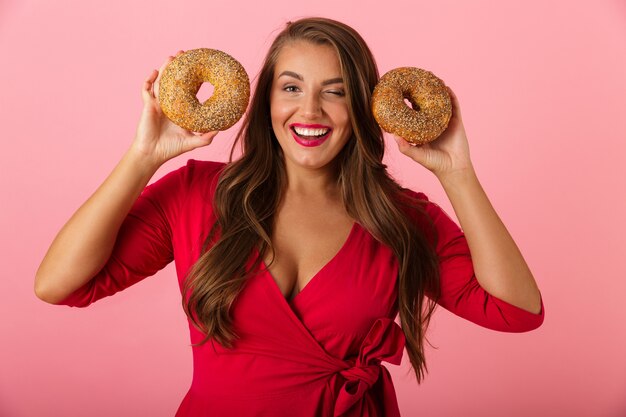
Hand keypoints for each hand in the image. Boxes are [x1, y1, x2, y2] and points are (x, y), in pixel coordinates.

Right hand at [131, 50, 217, 166]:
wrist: (153, 154)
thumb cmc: (171, 148)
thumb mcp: (193, 142)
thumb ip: (206, 137)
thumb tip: (220, 129)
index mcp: (181, 109)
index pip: (190, 90)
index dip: (195, 79)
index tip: (202, 68)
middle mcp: (170, 104)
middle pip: (175, 81)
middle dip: (179, 67)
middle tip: (185, 54)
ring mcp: (158, 103)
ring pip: (162, 81)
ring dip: (165, 68)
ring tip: (172, 57)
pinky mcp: (148, 106)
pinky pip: (146, 90)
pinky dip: (148, 80)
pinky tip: (154, 72)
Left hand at [393, 86, 473, 180]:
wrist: (454, 169)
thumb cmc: (434, 164)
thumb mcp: (416, 155)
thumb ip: (405, 147)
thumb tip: (393, 136)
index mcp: (422, 129)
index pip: (412, 112)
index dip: (406, 101)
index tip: (399, 91)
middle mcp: (433, 123)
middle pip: (426, 103)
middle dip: (421, 90)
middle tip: (414, 78)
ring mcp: (445, 121)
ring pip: (440, 102)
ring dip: (436, 89)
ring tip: (431, 77)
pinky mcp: (456, 121)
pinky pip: (454, 105)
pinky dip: (450, 95)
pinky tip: (445, 87)